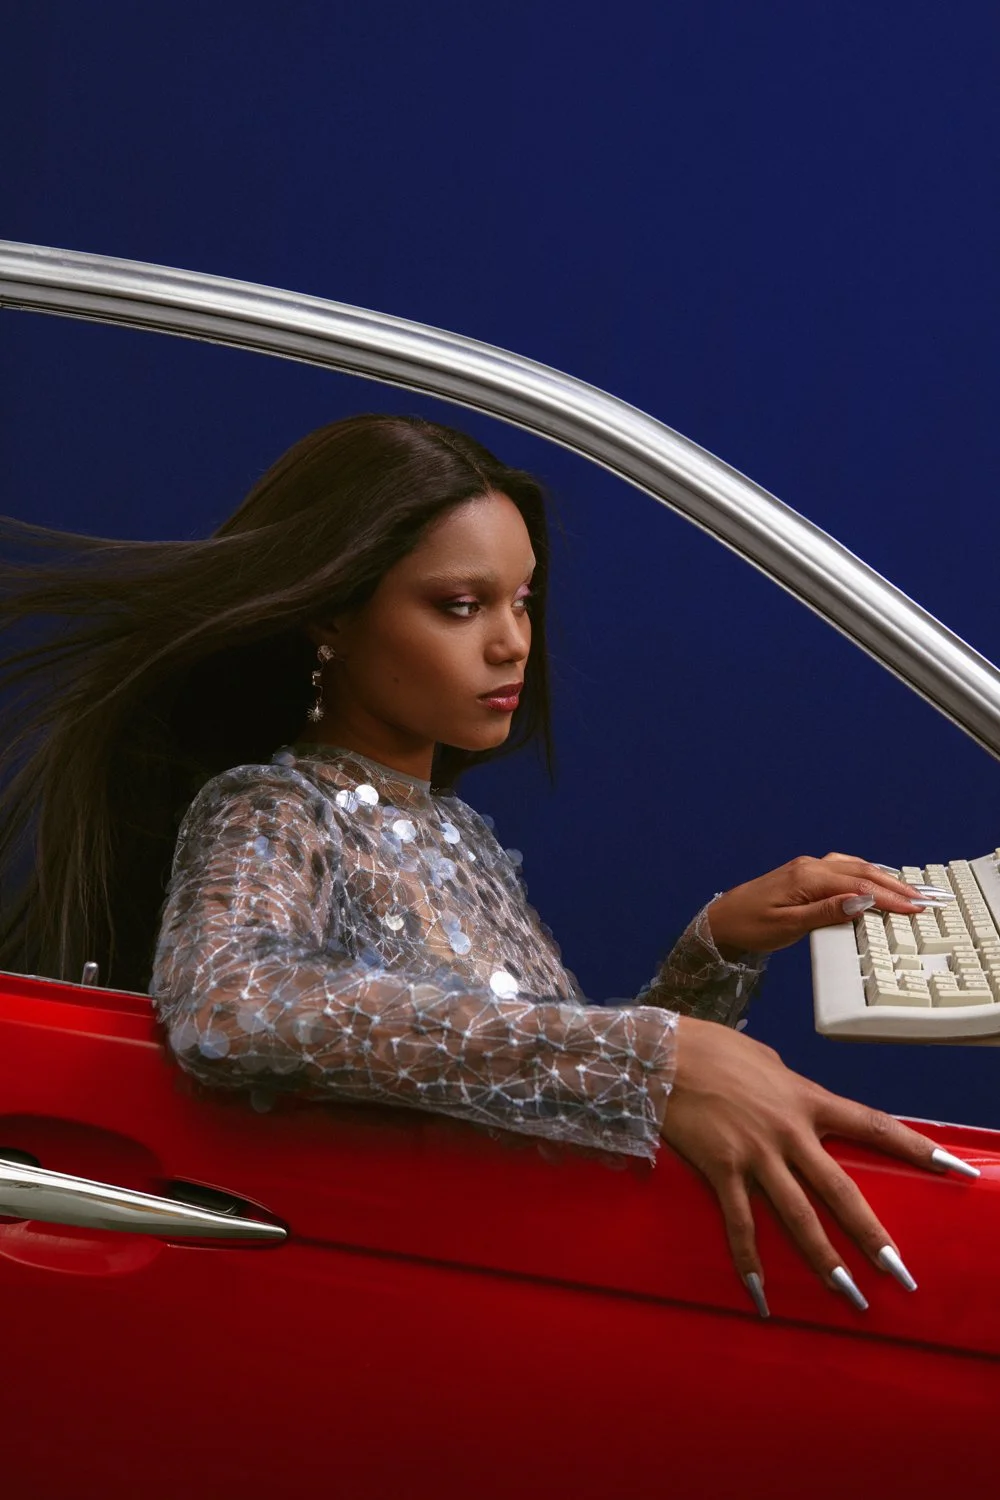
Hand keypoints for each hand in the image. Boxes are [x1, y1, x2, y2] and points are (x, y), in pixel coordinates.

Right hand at [660, 1016, 968, 1309]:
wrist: (662, 1052)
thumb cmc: (710, 1047)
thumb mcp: (765, 1061)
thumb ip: (788, 1086)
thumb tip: (796, 1098)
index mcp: (807, 1099)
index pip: (873, 1125)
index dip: (916, 1147)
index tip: (953, 1169)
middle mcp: (789, 1131)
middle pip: (842, 1191)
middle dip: (873, 1236)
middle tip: (899, 1274)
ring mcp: (756, 1154)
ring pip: (799, 1217)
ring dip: (824, 1260)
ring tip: (848, 1295)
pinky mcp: (721, 1169)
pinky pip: (740, 1225)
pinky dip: (750, 1262)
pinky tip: (761, 1294)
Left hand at [707, 852, 928, 956]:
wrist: (719, 922)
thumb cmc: (749, 927)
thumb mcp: (789, 925)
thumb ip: (827, 912)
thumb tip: (862, 902)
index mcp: (808, 877)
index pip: (859, 886)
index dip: (890, 898)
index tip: (914, 909)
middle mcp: (809, 866)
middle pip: (861, 872)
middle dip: (894, 885)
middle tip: (922, 900)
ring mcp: (805, 867)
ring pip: (852, 867)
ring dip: (881, 877)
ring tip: (906, 891)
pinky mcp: (801, 874)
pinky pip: (840, 868)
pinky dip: (862, 873)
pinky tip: (871, 881)